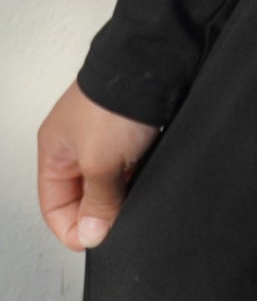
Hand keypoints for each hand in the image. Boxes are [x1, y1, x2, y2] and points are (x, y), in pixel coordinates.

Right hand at [37, 79, 159, 250]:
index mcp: (55, 150)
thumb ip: (96, 203)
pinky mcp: (133, 130)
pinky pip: (130, 166)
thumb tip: (92, 234)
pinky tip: (147, 175)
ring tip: (133, 192)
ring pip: (108, 182)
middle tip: (118, 217)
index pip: (54, 206)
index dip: (72, 228)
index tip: (98, 239)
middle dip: (99, 211)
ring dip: (120, 192)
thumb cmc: (117, 99)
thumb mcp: (99, 162)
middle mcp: (76, 143)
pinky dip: (137, 175)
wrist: (157, 61)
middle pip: (81, 196)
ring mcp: (105, 136)